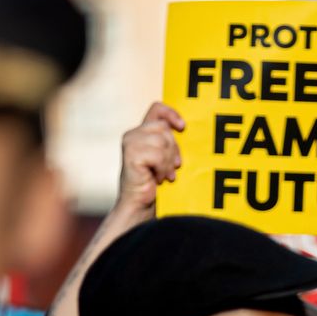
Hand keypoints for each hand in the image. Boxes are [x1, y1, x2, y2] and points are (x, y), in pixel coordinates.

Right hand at [115, 101, 184, 220]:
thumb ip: (170, 143)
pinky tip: (157, 178)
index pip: (157, 109)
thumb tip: (187, 131)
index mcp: (143, 133)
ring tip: (163, 175)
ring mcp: (130, 143)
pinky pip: (157, 154)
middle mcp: (133, 135)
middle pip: (165, 129)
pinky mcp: (131, 154)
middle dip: (173, 150)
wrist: (141, 206)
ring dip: (167, 162)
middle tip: (170, 168)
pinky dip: (161, 168)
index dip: (172, 114)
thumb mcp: (167, 159)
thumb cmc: (156, 185)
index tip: (183, 127)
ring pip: (162, 141)